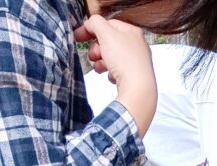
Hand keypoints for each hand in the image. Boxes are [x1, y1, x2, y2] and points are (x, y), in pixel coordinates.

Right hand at [75, 16, 155, 137]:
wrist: (137, 90)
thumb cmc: (124, 61)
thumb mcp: (106, 34)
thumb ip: (95, 23)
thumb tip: (90, 24)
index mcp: (132, 32)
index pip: (108, 24)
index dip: (92, 29)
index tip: (79, 36)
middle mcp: (137, 46)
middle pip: (109, 42)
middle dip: (96, 48)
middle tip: (93, 55)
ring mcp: (137, 63)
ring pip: (111, 57)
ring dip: (101, 61)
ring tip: (99, 67)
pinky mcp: (134, 78)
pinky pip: (117, 72)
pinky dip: (111, 73)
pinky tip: (111, 77)